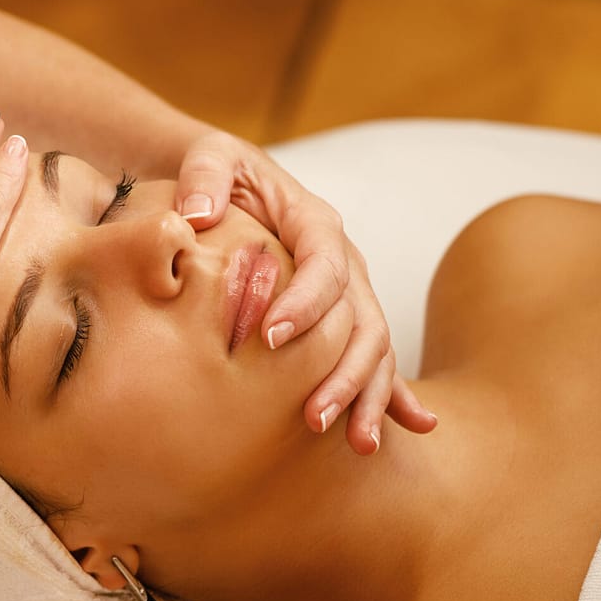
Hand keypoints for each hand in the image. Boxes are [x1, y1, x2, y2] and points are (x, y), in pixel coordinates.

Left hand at [175, 130, 437, 453]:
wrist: (227, 182)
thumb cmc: (218, 172)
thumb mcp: (211, 157)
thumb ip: (205, 177)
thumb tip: (197, 215)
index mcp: (314, 223)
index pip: (323, 265)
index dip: (305, 303)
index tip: (271, 338)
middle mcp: (343, 261)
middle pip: (362, 319)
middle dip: (344, 371)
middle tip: (315, 416)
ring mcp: (347, 292)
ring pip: (374, 348)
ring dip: (366, 395)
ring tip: (354, 442)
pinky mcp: (340, 318)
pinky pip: (372, 358)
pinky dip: (390, 394)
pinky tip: (404, 429)